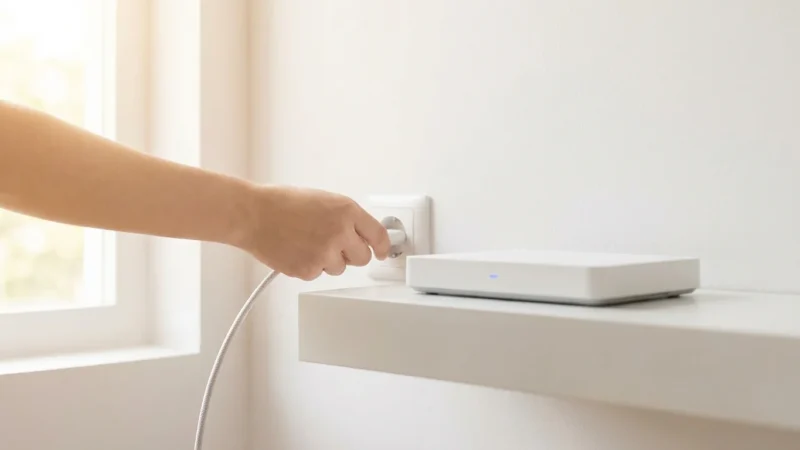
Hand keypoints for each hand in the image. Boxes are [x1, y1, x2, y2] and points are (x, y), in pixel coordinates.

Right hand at [238, 186, 389, 279]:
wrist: (253, 215)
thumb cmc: (282, 204)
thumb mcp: (323, 200)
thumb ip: (346, 217)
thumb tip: (362, 234)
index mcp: (346, 210)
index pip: (378, 235)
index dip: (382, 246)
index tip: (382, 252)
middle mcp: (340, 232)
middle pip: (362, 258)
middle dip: (351, 254)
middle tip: (334, 246)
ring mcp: (325, 253)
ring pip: (340, 268)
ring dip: (329, 261)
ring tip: (307, 243)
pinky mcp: (309, 270)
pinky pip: (319, 274)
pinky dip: (310, 267)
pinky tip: (297, 250)